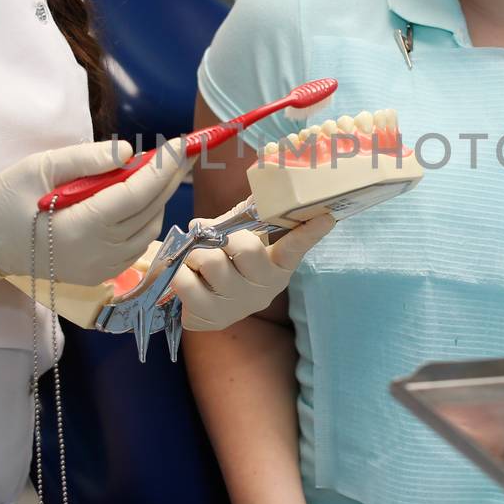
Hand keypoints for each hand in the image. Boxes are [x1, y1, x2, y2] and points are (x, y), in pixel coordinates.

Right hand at [0, 139, 189, 306]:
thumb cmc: (3, 203)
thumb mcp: (36, 169)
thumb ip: (84, 159)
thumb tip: (129, 152)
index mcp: (82, 227)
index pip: (137, 194)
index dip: (163, 168)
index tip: (182, 145)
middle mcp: (99, 253)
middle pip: (150, 210)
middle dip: (170, 178)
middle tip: (185, 151)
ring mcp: (102, 268)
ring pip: (149, 229)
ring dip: (159, 199)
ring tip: (158, 171)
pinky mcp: (101, 273)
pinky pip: (137, 244)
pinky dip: (146, 219)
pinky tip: (139, 198)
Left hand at [169, 201, 334, 330]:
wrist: (202, 301)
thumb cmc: (227, 261)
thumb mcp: (241, 237)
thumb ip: (249, 214)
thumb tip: (264, 184)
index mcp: (278, 265)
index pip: (296, 247)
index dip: (309, 232)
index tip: (326, 217)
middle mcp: (266, 289)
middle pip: (245, 248)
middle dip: (220, 237)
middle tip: (208, 238)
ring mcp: (239, 306)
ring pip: (211, 261)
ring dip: (194, 253)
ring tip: (194, 258)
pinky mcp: (211, 319)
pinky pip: (185, 283)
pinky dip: (178, 272)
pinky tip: (186, 276)